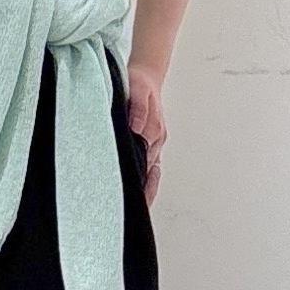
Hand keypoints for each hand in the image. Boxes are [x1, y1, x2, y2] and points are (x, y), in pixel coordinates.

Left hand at [126, 65, 165, 209]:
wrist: (145, 76)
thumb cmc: (140, 85)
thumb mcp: (137, 91)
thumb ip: (137, 109)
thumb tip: (137, 129)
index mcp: (153, 133)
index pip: (149, 167)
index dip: (145, 186)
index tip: (139, 201)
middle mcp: (154, 142)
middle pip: (150, 174)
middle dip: (144, 194)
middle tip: (134, 214)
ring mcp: (152, 143)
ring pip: (149, 171)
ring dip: (144, 188)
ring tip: (136, 210)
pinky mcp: (147, 141)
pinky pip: (147, 164)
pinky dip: (144, 178)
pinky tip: (138, 190)